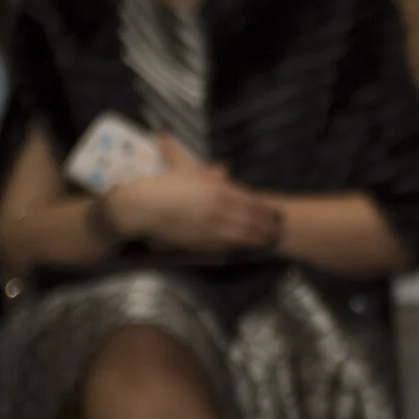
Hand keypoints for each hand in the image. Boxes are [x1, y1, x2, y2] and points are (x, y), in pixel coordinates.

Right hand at [106, 152, 283, 254]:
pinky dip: (235, 247)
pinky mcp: (196, 243)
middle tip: (279, 229)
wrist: (139, 207)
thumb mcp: (186, 170)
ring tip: (267, 241)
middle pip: (249, 220)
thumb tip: (224, 170)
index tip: (276, 211)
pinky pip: (221, 247)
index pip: (250, 201)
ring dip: (255, 239)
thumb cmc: (162, 185)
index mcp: (217, 190)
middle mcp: (216, 210)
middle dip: (266, 225)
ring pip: (239, 236)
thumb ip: (207, 172)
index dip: (265, 208)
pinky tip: (243, 248)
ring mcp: (207, 228)